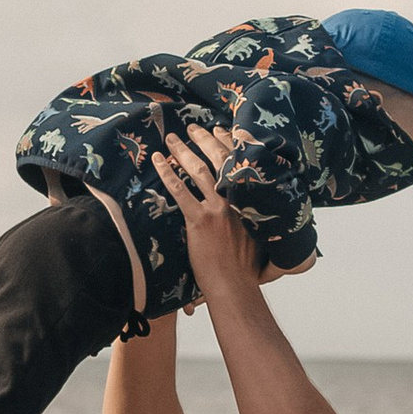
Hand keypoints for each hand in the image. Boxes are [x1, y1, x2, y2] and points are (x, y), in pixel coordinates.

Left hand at [151, 122, 269, 300]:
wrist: (235, 284)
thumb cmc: (245, 267)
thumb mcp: (255, 235)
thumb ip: (248, 218)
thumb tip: (244, 212)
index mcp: (250, 201)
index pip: (241, 163)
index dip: (230, 144)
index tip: (221, 131)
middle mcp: (235, 200)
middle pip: (220, 160)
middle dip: (205, 140)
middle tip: (193, 129)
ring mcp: (217, 209)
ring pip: (198, 171)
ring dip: (183, 151)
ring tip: (172, 139)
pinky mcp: (199, 221)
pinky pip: (180, 191)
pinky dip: (167, 173)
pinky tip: (158, 162)